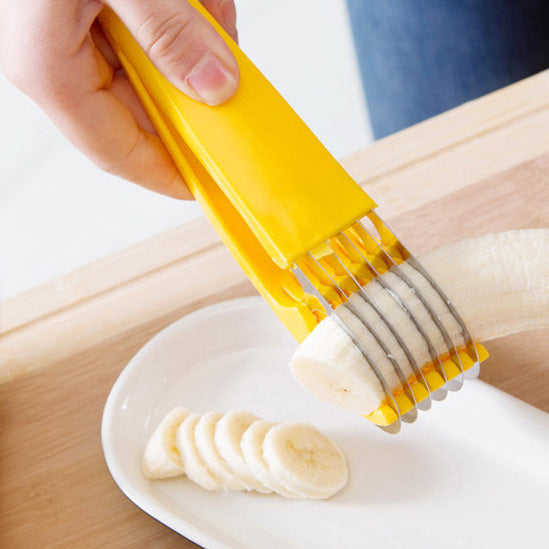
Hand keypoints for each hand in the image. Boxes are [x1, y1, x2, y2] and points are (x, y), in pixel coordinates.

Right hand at [0, 0, 238, 198]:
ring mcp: (68, 34)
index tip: (209, 185)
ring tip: (200, 4)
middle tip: (227, 70)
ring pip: (150, 67)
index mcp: (49, 68)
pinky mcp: (86, 12)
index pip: (119, 152)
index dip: (167, 174)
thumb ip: (169, 32)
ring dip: (189, 38)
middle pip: (141, 110)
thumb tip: (216, 87)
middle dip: (192, 86)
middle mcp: (54, 59)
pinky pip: (148, 29)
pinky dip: (180, 10)